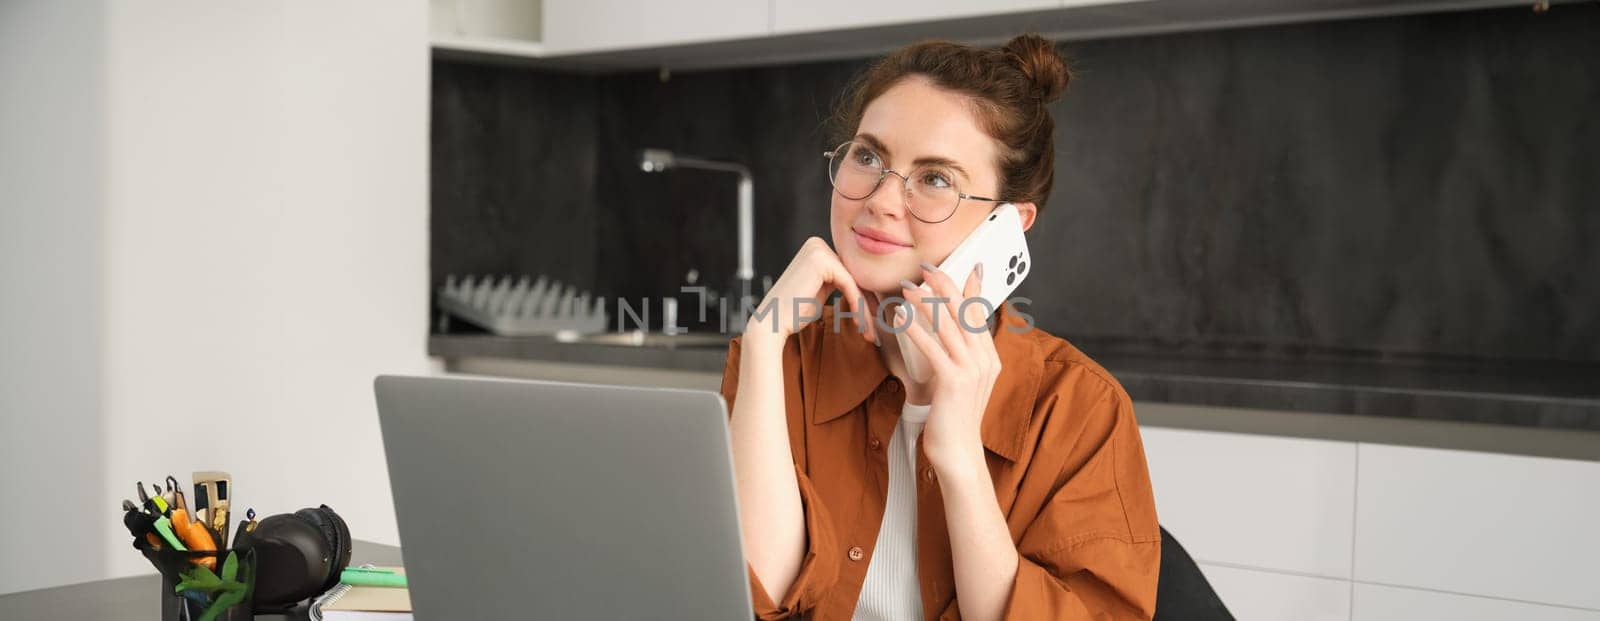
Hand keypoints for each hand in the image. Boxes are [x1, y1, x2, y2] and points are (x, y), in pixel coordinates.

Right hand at [744, 237, 876, 343]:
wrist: (772, 322)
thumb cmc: (793, 312)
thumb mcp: (820, 292)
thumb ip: (836, 282)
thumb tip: (862, 286)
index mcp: (817, 249)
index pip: (848, 273)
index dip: (864, 297)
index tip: (873, 319)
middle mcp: (817, 244)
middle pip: (853, 276)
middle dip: (866, 303)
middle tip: (874, 328)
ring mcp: (818, 249)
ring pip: (854, 282)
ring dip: (864, 308)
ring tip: (869, 331)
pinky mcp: (821, 260)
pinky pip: (849, 284)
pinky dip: (857, 305)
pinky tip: (860, 324)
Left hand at [896, 263, 1001, 470]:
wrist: (959, 454)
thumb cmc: (952, 420)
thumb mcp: (958, 383)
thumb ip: (956, 358)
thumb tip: (944, 336)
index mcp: (989, 358)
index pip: (980, 314)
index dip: (972, 288)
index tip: (966, 266)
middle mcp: (985, 360)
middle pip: (964, 313)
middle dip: (946, 286)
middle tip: (927, 267)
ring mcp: (972, 370)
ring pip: (949, 325)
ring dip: (927, 302)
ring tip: (910, 286)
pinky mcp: (954, 381)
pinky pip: (933, 347)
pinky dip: (916, 327)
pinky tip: (901, 316)